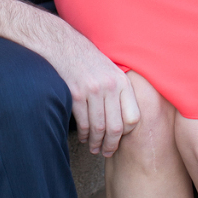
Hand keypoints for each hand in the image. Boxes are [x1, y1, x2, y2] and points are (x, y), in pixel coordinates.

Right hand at [46, 29, 140, 158]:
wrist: (63, 45)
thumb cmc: (89, 60)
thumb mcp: (111, 70)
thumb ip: (120, 91)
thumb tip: (126, 121)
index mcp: (122, 81)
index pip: (133, 118)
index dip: (127, 133)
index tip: (120, 139)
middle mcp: (110, 86)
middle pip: (116, 127)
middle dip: (111, 145)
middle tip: (106, 152)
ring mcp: (92, 90)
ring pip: (98, 128)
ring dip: (95, 142)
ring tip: (93, 147)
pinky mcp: (76, 94)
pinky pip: (83, 122)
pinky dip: (83, 134)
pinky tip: (83, 136)